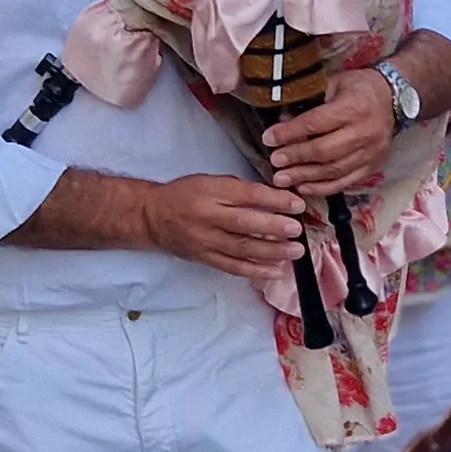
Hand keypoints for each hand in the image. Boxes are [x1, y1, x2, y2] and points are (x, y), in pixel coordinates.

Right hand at [142, 174, 307, 276]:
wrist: (153, 217)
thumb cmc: (186, 194)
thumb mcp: (211, 181)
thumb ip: (240, 190)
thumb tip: (276, 199)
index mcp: (211, 192)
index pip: (247, 195)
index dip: (274, 200)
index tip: (297, 204)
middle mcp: (207, 217)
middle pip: (244, 224)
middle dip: (274, 228)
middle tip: (297, 230)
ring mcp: (206, 241)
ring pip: (242, 249)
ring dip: (271, 252)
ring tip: (295, 251)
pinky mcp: (205, 258)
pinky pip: (233, 267)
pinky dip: (255, 270)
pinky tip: (276, 270)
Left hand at [263, 68, 397, 193]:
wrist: (394, 98)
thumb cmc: (360, 88)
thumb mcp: (334, 83)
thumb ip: (309, 101)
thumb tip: (282, 120)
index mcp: (353, 107)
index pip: (316, 123)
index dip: (290, 132)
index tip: (269, 138)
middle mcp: (364, 132)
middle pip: (324, 150)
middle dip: (296, 157)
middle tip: (274, 162)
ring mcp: (371, 152)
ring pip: (334, 170)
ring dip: (305, 176)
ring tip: (282, 178)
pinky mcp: (373, 165)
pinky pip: (346, 182)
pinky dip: (323, 187)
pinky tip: (304, 187)